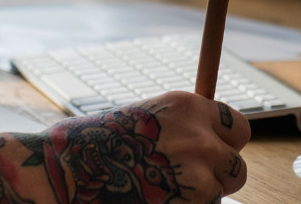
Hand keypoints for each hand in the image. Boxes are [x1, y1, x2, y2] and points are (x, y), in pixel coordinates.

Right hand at [0, 92, 250, 203]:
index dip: (225, 144)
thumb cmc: (91, 146)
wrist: (63, 172)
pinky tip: (155, 203)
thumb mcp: (143, 119)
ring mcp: (197, 176)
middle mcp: (199, 138)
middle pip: (237, 167)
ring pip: (218, 197)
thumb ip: (179, 128)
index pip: (237, 126)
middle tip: (188, 185)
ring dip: (198, 200)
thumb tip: (205, 141)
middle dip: (218, 179)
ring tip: (161, 195)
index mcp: (187, 107)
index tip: (213, 153)